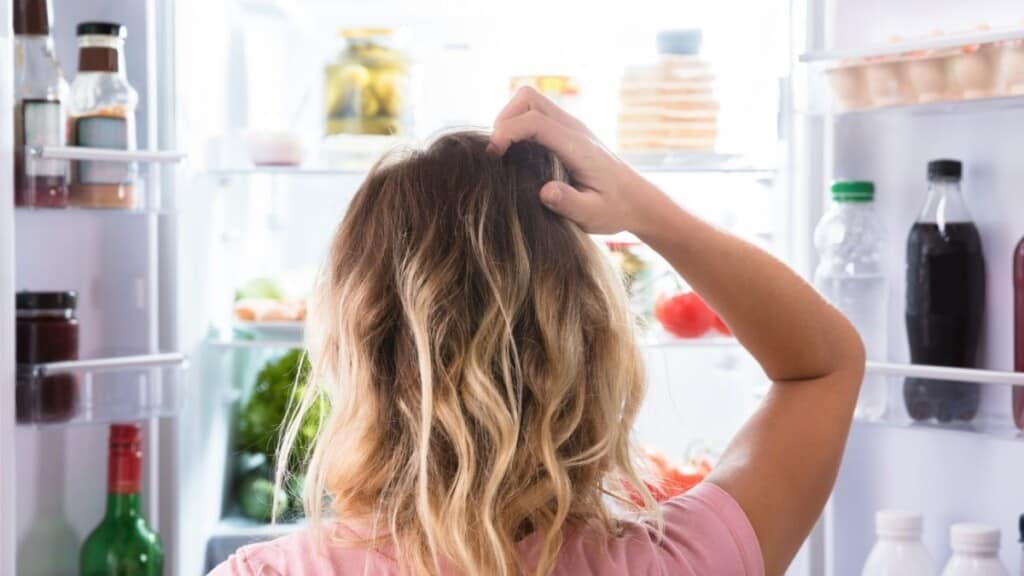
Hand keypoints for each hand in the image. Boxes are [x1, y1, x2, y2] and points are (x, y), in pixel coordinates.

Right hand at [488, 87, 662, 234]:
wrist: (637, 200)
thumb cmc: (615, 209)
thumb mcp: (593, 215)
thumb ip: (570, 203)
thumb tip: (545, 191)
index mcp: (578, 146)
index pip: (535, 121)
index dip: (507, 132)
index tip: (493, 156)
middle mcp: (573, 128)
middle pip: (528, 98)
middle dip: (504, 119)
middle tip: (496, 152)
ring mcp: (570, 127)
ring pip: (530, 101)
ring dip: (509, 120)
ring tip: (502, 152)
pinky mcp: (566, 131)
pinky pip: (535, 114)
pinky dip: (518, 125)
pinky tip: (516, 154)